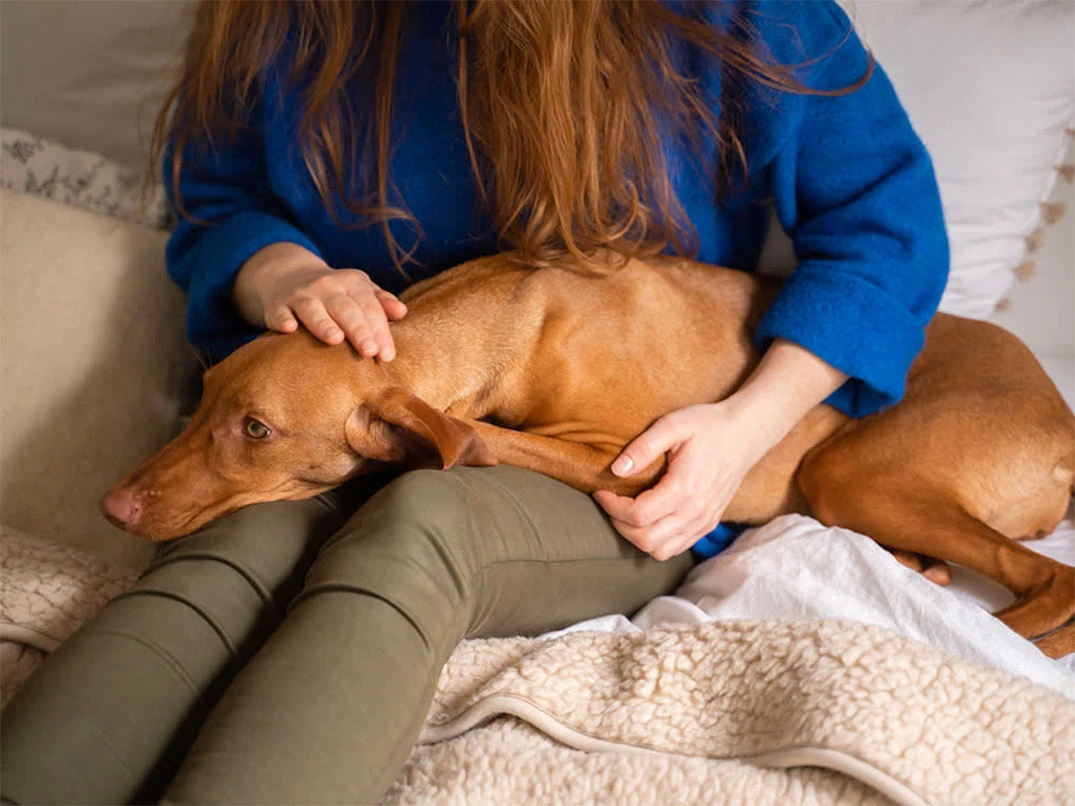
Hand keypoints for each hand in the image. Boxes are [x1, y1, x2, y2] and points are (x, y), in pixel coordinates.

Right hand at [234, 242, 406, 359]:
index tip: (387, 355)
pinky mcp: (277, 304)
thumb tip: (403, 312)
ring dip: (324, 324)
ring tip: (336, 339)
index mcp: (352, 282)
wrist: (287, 275)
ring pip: (313, 309)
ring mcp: (301, 294)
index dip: (380, 331)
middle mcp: (327, 285)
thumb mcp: (359, 290)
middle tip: (369, 351)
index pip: (370, 308)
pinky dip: (282, 318)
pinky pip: (279, 312)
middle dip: (359, 329)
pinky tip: (289, 328)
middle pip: (346, 308)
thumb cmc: (334, 292)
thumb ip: (381, 302)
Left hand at [594, 338, 849, 560]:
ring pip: (660, 550)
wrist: (746, 433)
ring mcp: (704, 521)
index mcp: (685, 488)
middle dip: (619, 524)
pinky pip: (676, 547)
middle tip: (610, 501)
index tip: (602, 490)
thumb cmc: (708, 425)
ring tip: (626, 512)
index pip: (638, 515)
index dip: (612, 506)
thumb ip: (643, 447)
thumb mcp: (673, 424)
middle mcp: (696, 512)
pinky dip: (655, 540)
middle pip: (645, 539)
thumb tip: (616, 470)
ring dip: (636, 536)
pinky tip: (647, 518)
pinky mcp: (708, 524)